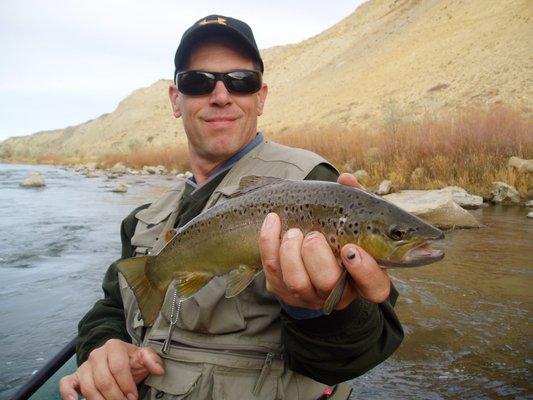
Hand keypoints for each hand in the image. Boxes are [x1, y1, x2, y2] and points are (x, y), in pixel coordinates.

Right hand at [59, 339, 163, 399]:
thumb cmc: (130, 361)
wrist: (116, 359)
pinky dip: (68, 394)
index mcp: (114, 346)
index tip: (133, 397)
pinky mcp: (74, 376)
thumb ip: (151, 360)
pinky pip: (66, 384)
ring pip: (88, 387)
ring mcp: (84, 365)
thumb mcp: (142, 357)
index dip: (126, 385)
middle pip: (104, 380)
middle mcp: (97, 354)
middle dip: (115, 396)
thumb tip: (159, 370)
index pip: (118, 368)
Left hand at [259, 173, 390, 310]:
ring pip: (297, 282)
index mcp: (364, 276)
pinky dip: (269, 242)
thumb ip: (353, 198)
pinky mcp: (282, 289)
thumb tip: (346, 179)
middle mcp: (338, 293)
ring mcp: (308, 295)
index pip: (375, 287)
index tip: (350, 248)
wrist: (306, 252)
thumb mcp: (351, 218)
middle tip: (313, 235)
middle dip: (316, 254)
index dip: (365, 271)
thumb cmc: (336, 231)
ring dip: (291, 252)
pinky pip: (272, 270)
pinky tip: (272, 220)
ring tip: (293, 232)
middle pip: (328, 283)